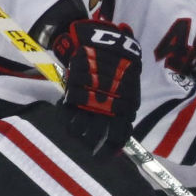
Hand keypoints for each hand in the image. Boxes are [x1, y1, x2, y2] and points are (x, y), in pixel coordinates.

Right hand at [53, 20, 142, 155]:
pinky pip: (66, 113)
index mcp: (127, 105)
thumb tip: (125, 121)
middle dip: (91, 147)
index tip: (105, 157)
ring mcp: (89, 100)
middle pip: (96, 136)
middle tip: (88, 151)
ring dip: (77, 135)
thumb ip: (127, 103)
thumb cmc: (121, 60)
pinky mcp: (73, 91)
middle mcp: (107, 106)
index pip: (119, 135)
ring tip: (76, 136)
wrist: (103, 38)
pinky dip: (65, 117)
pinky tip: (66, 115)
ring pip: (78, 129)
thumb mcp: (131, 82)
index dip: (111, 149)